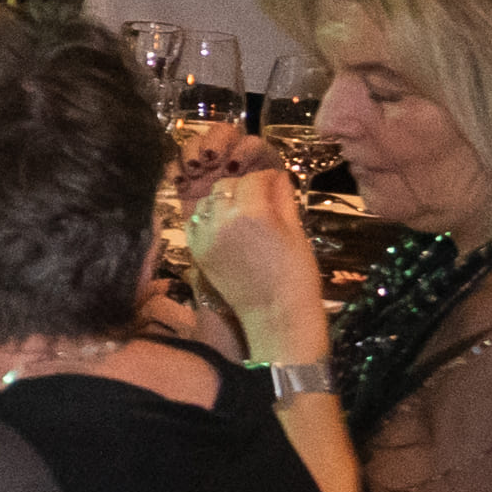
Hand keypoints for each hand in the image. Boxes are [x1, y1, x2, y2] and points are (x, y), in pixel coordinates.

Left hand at [183, 169, 331, 368]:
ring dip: (223, 200)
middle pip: (225, 186)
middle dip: (244, 186)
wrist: (276, 315)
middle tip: (261, 195)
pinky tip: (224, 225)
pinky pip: (195, 223)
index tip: (276, 181)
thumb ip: (283, 200)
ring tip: (242, 210)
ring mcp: (205, 236)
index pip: (253, 179)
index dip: (267, 177)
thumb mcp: (296, 233)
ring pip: (207, 202)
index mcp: (253, 213)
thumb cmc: (296, 275)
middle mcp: (222, 220)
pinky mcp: (196, 251)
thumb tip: (279, 177)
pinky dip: (208, 218)